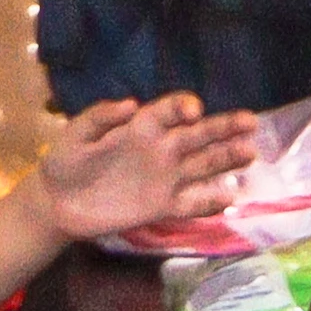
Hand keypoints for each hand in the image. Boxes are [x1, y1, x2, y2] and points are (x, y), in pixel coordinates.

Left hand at [24, 93, 259, 241]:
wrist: (59, 204)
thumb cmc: (65, 163)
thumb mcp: (75, 136)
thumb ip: (99, 118)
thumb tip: (131, 104)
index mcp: (140, 127)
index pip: (169, 111)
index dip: (183, 107)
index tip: (194, 111)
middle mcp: (160, 149)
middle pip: (198, 135)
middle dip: (224, 127)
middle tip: (250, 122)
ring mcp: (164, 178)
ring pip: (203, 165)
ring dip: (227, 158)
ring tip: (251, 152)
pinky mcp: (162, 206)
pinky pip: (191, 203)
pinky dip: (209, 201)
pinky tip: (230, 196)